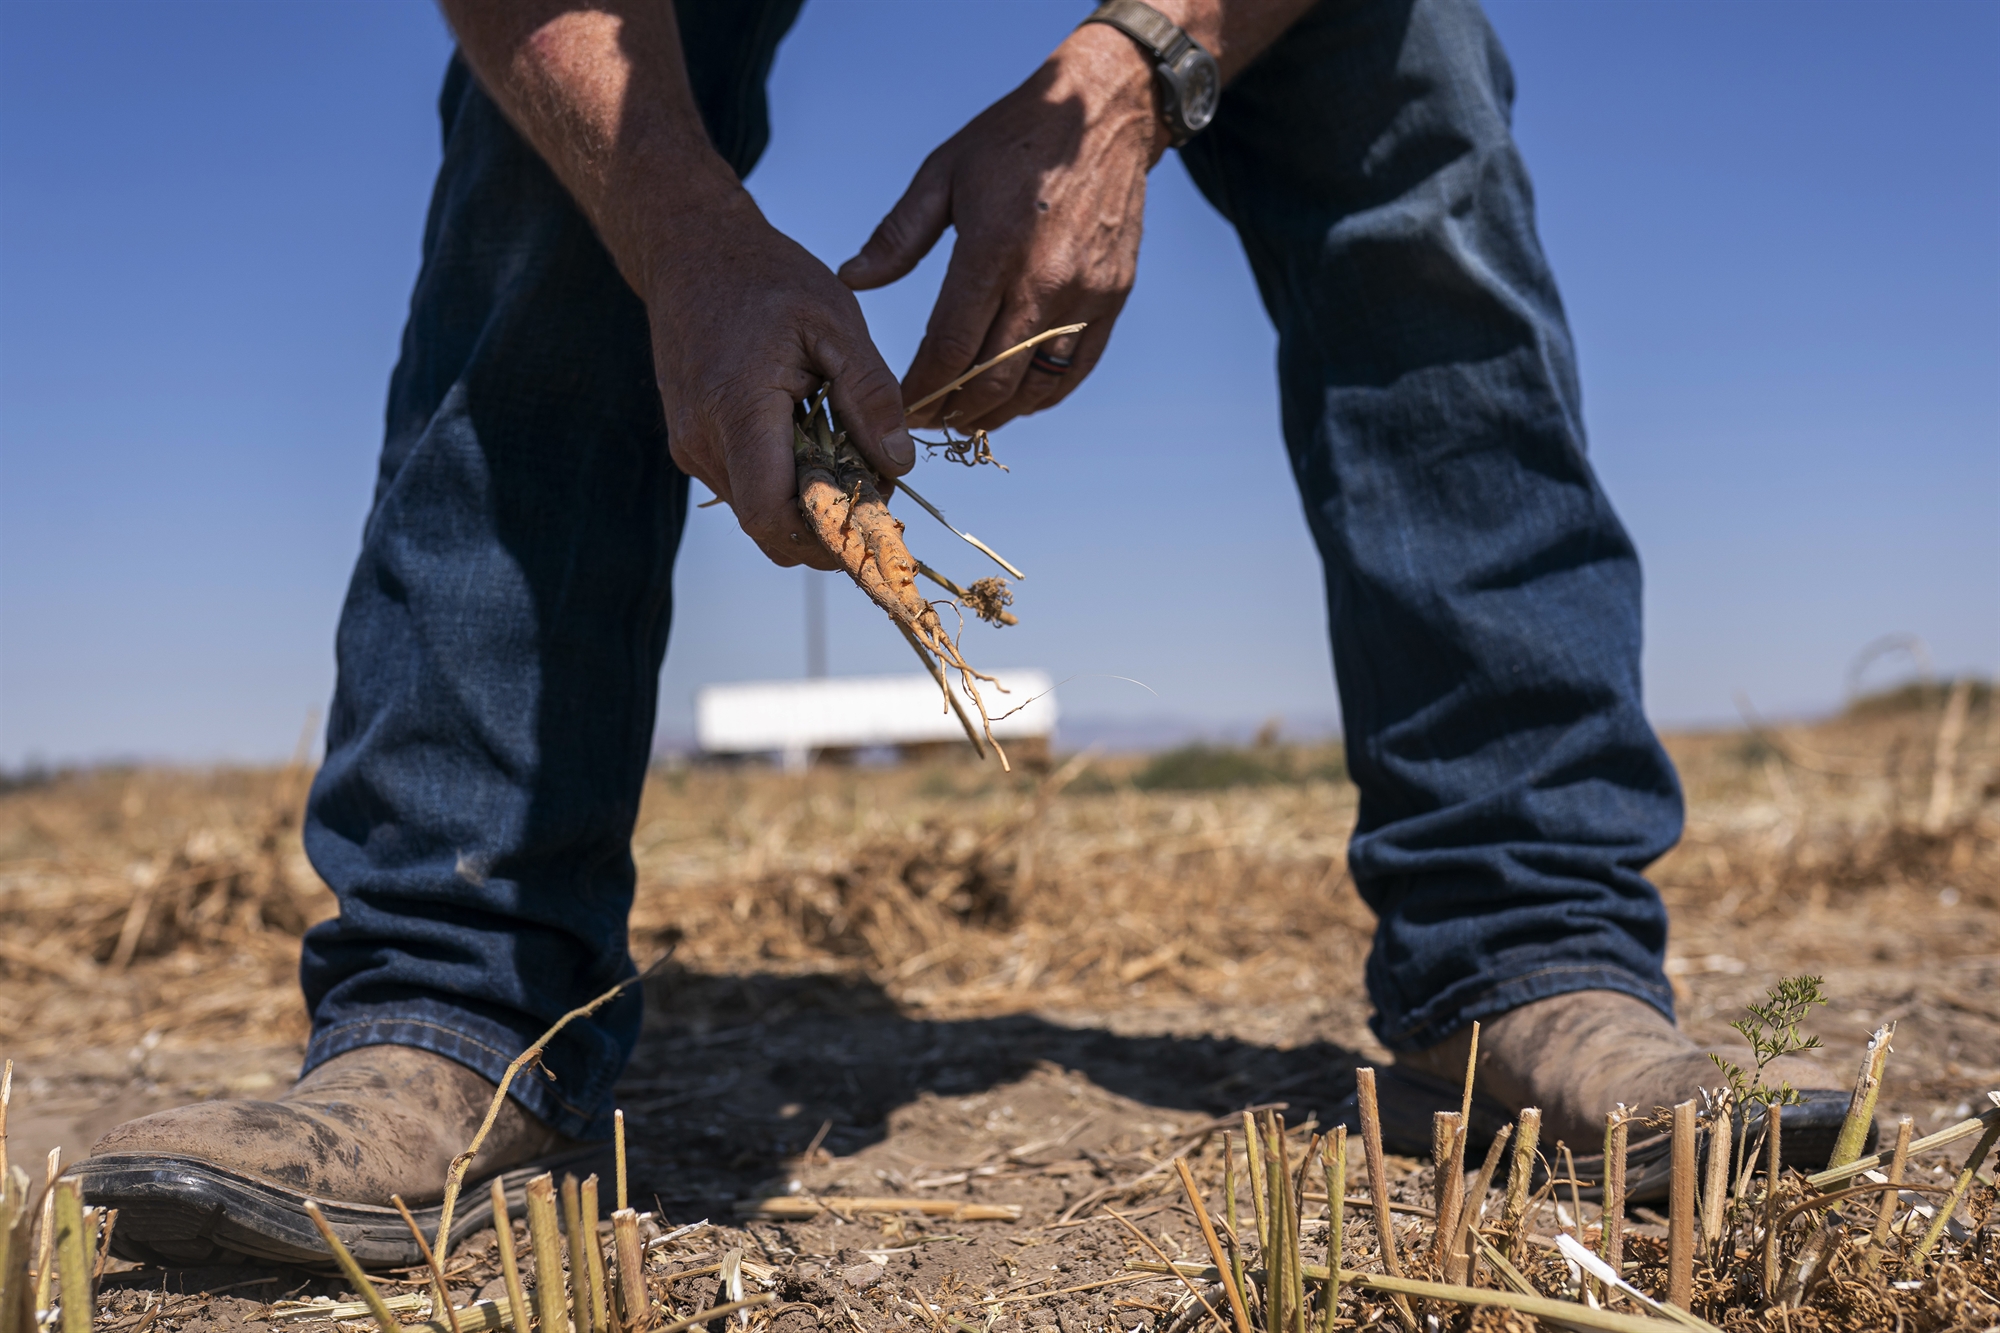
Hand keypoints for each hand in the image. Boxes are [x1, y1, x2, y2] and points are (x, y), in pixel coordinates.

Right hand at [645, 187, 914, 568]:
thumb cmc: (766, 278)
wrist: (691, 250)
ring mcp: (692, 448)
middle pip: (771, 528)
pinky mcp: (693, 445)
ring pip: (759, 513)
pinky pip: (747, 487)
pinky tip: (821, 445)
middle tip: (879, 491)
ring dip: (812, 505)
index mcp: (738, 410)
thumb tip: (899, 464)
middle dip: (830, 526)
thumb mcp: (835, 322)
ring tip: (855, 458)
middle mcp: (703, 442)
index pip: (773, 516)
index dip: (826, 538)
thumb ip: (870, 395)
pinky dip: (789, 484)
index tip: (875, 524)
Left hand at [838, 24, 1166, 432]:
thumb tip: (852, 279)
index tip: (898, 404)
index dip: (920, 388)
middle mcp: (1044, 281)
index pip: (949, 346)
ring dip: (995, 413)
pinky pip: (1074, 371)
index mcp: (993, 249)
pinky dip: (1040, 397)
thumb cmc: (1012, 139)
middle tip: (925, 420)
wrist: (1102, 114)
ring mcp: (1084, 295)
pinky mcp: (1112, 299)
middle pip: (991, 380)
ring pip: (1036, 387)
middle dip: (951, 411)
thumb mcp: (944, 172)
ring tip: (964, 416)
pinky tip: (1012, 399)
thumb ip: (898, 235)